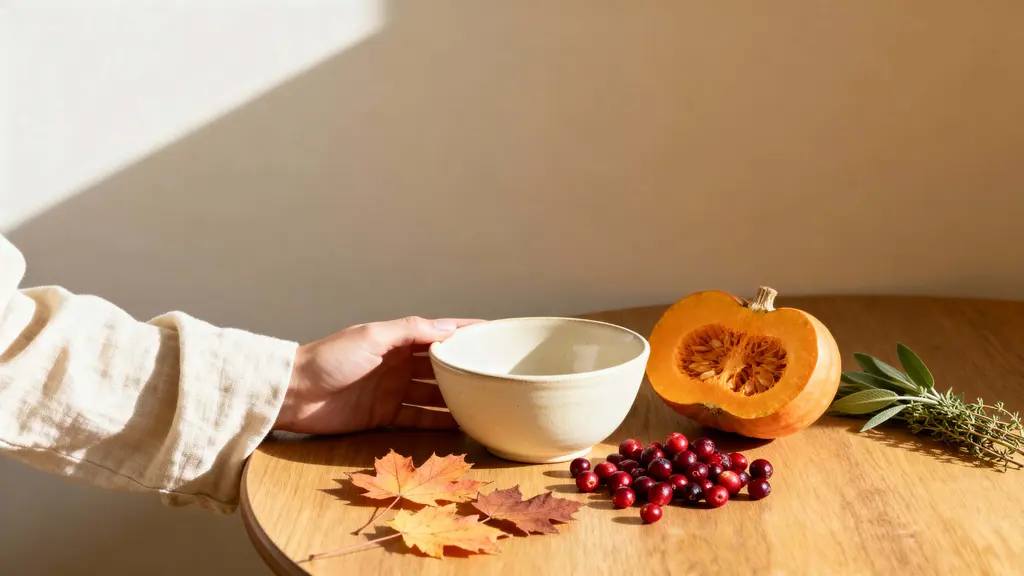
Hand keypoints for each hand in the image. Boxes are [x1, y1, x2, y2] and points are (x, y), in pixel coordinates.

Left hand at [273, 316, 481, 434]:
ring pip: (434, 393)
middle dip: (467, 367)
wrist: (293, 394)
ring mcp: (394, 390)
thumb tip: (450, 328)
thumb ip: (410, 331)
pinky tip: (462, 424)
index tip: (497, 334)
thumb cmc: (329, 358)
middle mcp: (399, 363)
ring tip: (488, 401)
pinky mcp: (385, 416)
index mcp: (397, 339)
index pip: (440, 332)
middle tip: (498, 373)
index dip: (466, 333)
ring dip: (457, 397)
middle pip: (441, 365)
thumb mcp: (371, 337)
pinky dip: (439, 421)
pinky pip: (419, 418)